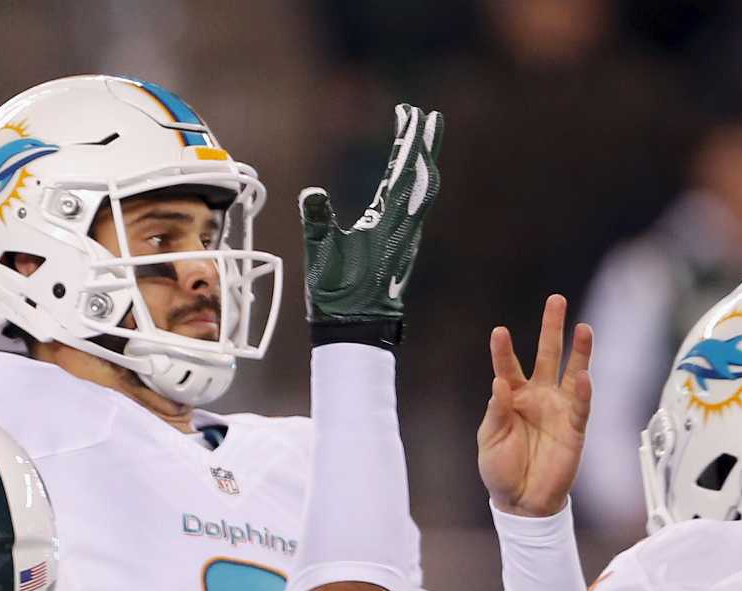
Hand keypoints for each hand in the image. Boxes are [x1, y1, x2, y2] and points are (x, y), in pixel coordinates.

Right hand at [299, 103, 441, 342]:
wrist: (358, 327)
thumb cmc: (339, 295)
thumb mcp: (322, 257)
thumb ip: (318, 223)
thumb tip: (312, 194)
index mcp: (390, 222)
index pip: (405, 172)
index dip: (409, 141)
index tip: (411, 114)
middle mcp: (406, 225)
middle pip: (423, 175)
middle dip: (425, 144)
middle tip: (429, 116)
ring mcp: (408, 234)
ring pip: (425, 188)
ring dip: (425, 161)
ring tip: (424, 138)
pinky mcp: (404, 243)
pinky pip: (419, 203)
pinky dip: (419, 181)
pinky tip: (414, 178)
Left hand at [478, 293, 591, 517]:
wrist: (522, 501)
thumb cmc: (501, 470)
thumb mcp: (489, 440)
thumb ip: (496, 412)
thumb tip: (499, 384)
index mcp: (512, 398)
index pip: (507, 367)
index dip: (503, 351)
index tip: (499, 332)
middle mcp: (538, 397)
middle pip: (547, 356)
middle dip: (551, 329)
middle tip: (556, 300)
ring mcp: (558, 409)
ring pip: (571, 373)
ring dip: (579, 351)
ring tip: (582, 328)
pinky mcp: (574, 428)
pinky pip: (581, 406)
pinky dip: (584, 392)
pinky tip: (584, 375)